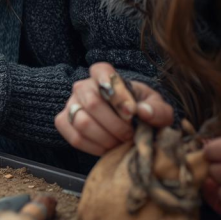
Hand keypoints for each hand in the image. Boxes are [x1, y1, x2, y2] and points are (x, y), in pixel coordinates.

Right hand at [56, 62, 173, 155]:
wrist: (126, 124)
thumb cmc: (140, 111)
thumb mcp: (157, 108)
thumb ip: (156, 109)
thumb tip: (143, 112)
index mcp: (104, 75)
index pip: (101, 71)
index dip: (115, 92)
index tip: (131, 111)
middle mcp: (83, 86)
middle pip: (93, 103)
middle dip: (115, 124)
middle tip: (130, 135)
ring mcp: (70, 104)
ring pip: (82, 122)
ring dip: (105, 138)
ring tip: (120, 142)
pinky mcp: (63, 122)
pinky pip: (75, 137)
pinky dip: (94, 147)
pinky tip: (107, 148)